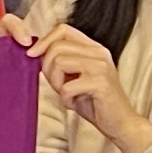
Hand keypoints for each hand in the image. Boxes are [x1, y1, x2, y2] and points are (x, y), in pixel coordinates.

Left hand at [4, 13, 148, 149]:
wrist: (120, 123)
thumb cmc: (95, 102)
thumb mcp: (75, 77)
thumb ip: (61, 62)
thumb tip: (35, 52)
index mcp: (93, 48)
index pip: (63, 29)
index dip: (44, 41)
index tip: (31, 55)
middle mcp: (99, 52)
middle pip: (57, 46)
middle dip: (48, 68)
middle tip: (57, 86)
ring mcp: (101, 66)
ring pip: (59, 62)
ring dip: (56, 83)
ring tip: (67, 94)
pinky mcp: (100, 83)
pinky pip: (67, 86)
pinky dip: (65, 98)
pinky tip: (74, 103)